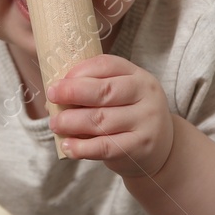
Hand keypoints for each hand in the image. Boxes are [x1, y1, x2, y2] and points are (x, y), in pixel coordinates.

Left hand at [46, 54, 173, 178]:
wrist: (162, 148)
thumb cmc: (130, 116)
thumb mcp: (123, 96)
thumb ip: (96, 89)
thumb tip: (56, 92)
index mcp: (138, 76)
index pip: (107, 65)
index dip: (79, 72)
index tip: (59, 81)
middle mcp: (146, 96)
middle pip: (104, 91)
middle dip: (72, 93)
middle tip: (52, 97)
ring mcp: (145, 122)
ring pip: (101, 120)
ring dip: (71, 122)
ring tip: (55, 124)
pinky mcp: (139, 147)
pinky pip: (105, 147)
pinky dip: (81, 148)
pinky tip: (67, 145)